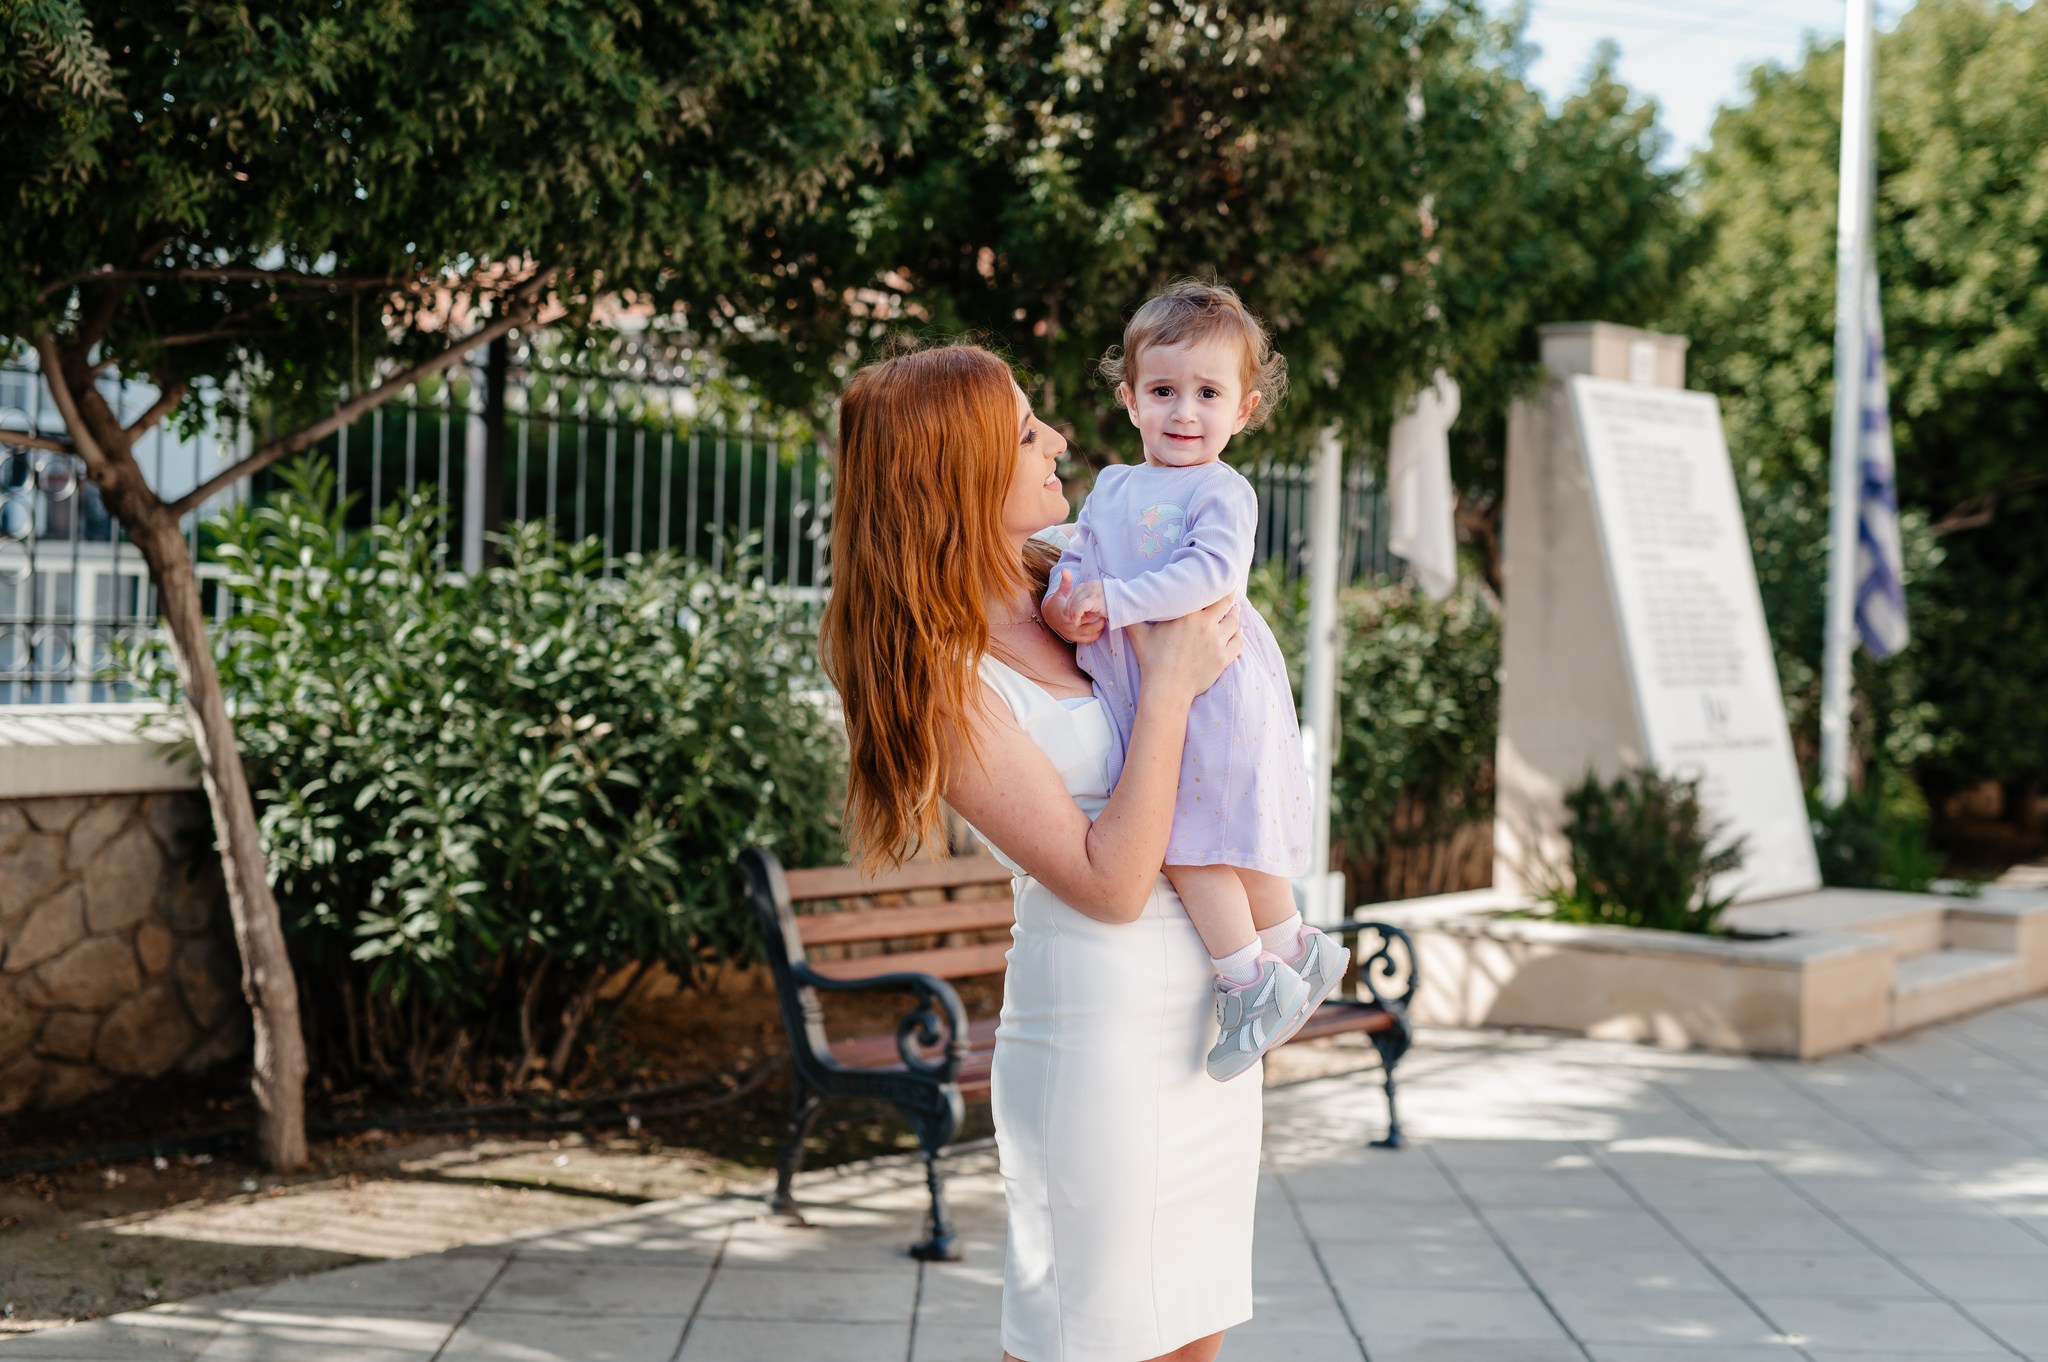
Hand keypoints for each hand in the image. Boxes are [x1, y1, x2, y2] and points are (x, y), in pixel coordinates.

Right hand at [1041, 569, 1106, 644]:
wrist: (1051, 615)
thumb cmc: (1059, 602)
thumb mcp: (1062, 592)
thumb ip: (1065, 582)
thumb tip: (1065, 570)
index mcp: (1066, 616)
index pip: (1083, 616)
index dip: (1093, 612)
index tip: (1100, 606)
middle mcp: (1069, 628)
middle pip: (1089, 627)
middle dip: (1098, 621)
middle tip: (1105, 614)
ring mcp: (1072, 635)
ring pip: (1091, 635)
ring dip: (1099, 628)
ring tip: (1104, 620)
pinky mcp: (1074, 639)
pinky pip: (1089, 640)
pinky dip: (1096, 635)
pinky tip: (1100, 627)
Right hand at [1125, 592, 1240, 705]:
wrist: (1166, 689)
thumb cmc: (1151, 660)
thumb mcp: (1138, 635)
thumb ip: (1132, 616)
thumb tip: (1116, 603)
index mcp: (1187, 614)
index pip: (1208, 592)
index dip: (1214, 585)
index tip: (1216, 579)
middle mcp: (1205, 625)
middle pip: (1227, 602)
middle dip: (1230, 596)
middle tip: (1230, 590)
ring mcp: (1217, 642)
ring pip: (1235, 622)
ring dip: (1235, 615)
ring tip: (1234, 611)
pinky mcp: (1224, 658)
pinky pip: (1238, 642)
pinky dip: (1238, 636)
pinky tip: (1236, 633)